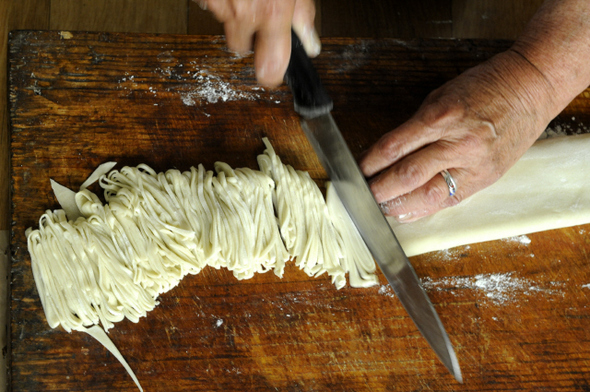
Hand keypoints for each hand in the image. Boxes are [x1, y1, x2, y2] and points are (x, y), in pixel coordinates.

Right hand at [195, 0, 319, 86]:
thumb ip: (302, 14)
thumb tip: (310, 44)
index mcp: (272, 12)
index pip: (269, 69)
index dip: (271, 75)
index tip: (272, 75)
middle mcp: (243, 12)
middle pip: (238, 47)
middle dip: (246, 37)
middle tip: (257, 18)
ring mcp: (218, 2)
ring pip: (223, 22)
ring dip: (232, 13)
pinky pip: (209, 3)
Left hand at [359, 50, 557, 222]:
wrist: (531, 88)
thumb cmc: (484, 87)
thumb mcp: (441, 97)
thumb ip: (415, 127)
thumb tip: (386, 154)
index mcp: (442, 116)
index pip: (395, 146)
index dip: (370, 163)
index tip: (356, 171)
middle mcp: (459, 143)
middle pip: (409, 175)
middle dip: (380, 190)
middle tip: (362, 197)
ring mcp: (474, 164)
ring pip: (429, 195)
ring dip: (399, 206)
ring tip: (381, 209)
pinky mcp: (486, 178)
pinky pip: (449, 200)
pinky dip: (424, 209)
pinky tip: (407, 213)